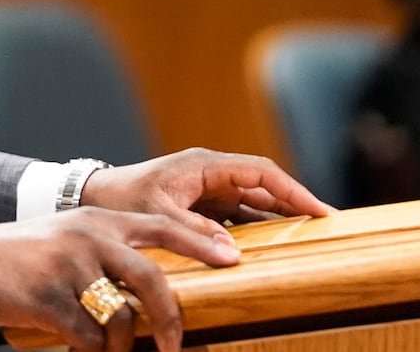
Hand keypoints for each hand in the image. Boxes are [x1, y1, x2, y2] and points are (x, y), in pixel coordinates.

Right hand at [0, 207, 239, 351]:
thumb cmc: (20, 256)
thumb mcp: (66, 239)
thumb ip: (106, 252)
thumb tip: (149, 291)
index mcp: (98, 221)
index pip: (162, 226)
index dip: (201, 242)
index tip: (232, 258)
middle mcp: (88, 238)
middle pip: (152, 278)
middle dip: (171, 318)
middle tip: (175, 345)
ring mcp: (69, 267)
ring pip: (122, 318)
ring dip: (122, 348)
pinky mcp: (49, 298)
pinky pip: (89, 337)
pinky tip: (80, 349)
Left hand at [81, 147, 331, 240]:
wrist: (92, 198)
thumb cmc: (121, 199)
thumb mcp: (157, 214)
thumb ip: (194, 232)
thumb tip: (232, 252)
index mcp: (204, 166)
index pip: (260, 172)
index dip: (293, 190)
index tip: (320, 210)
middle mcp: (210, 174)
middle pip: (264, 187)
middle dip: (295, 204)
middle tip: (327, 228)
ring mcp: (206, 190)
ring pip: (253, 204)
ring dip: (278, 220)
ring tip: (309, 240)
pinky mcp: (200, 207)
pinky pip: (237, 217)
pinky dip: (255, 230)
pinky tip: (272, 249)